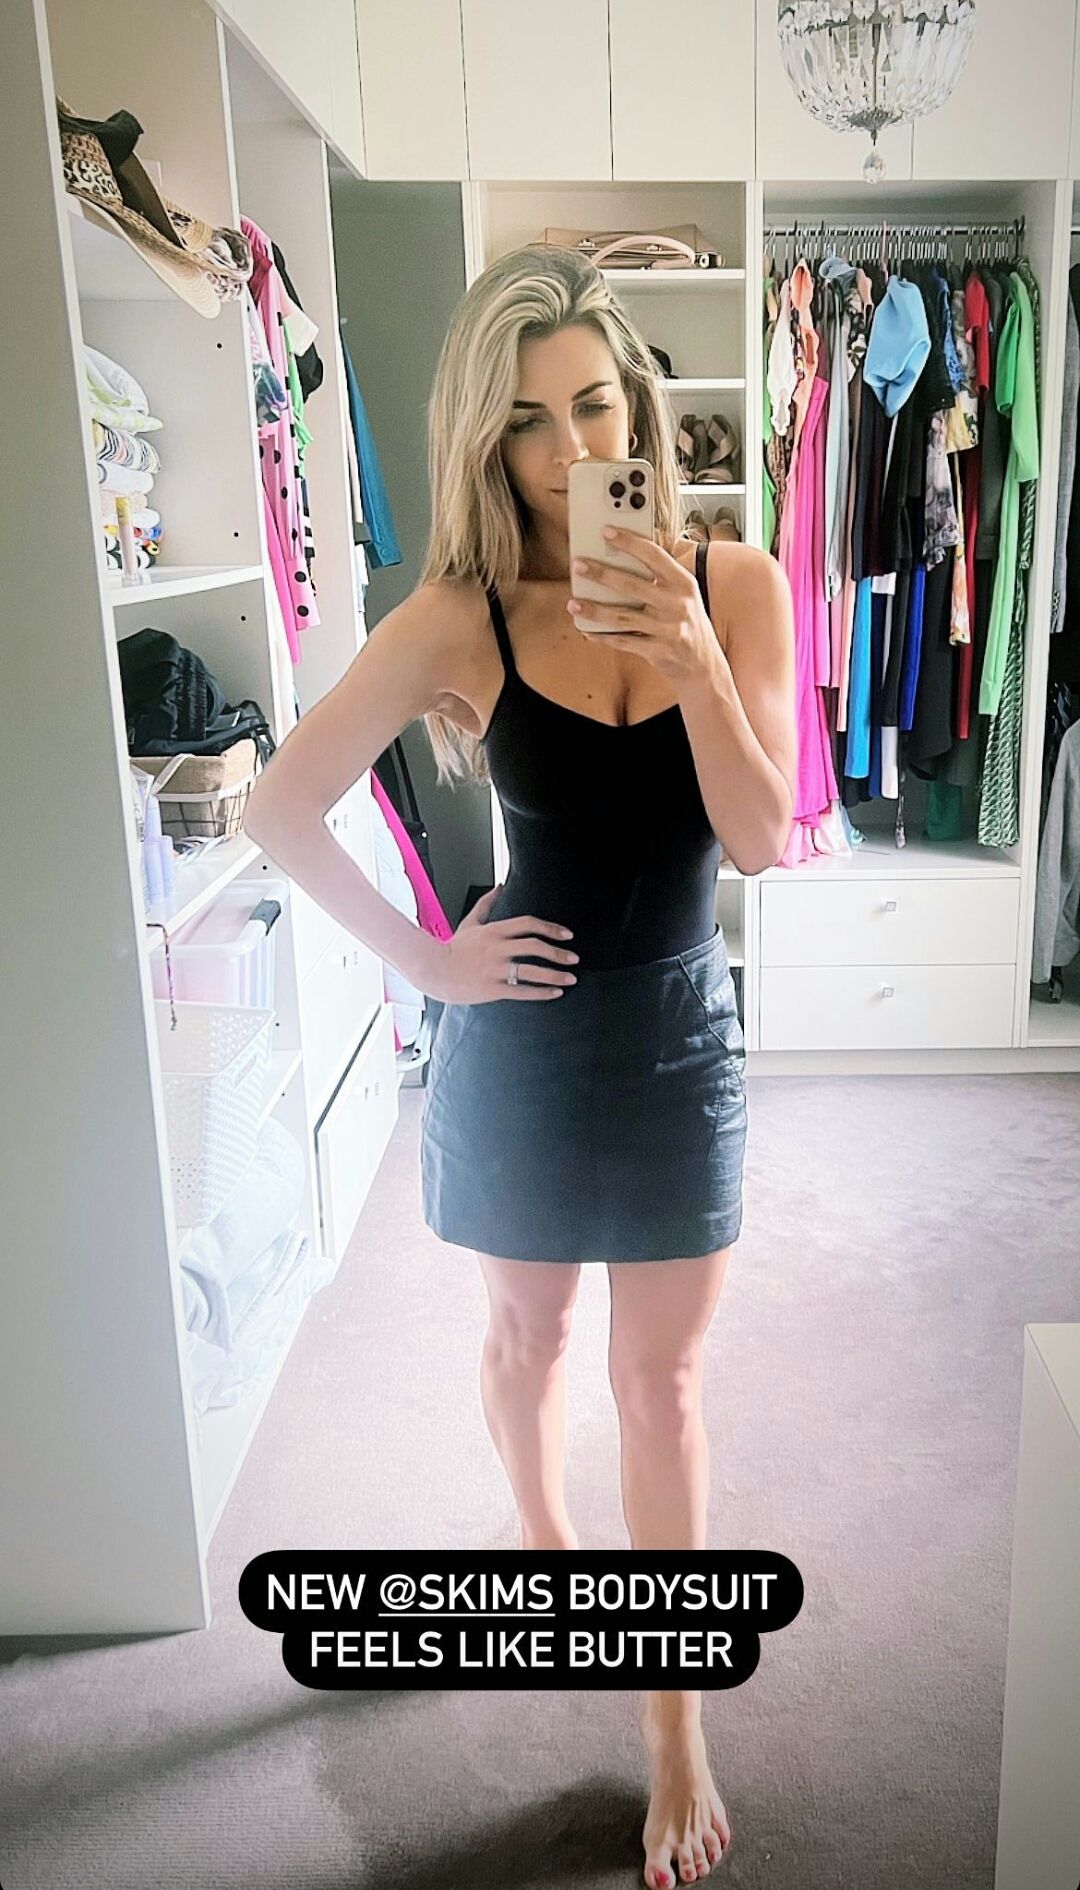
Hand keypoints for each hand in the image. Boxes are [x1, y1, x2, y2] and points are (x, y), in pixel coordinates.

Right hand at [425, 884, 578, 1003]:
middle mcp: (496, 949)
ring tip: (571, 978)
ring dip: (554, 975)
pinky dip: (541, 993)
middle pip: (534, 947)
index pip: (528, 924)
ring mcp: (494, 970)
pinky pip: (521, 992)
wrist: (434, 971)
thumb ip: (487, 903)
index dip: (551, 928)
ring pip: (531, 971)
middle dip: (558, 953)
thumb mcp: (470, 922)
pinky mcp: (491, 989)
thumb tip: (500, 885)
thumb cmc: (454, 947)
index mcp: (493, 930)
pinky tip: (555, 993)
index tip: (567, 935)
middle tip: (574, 958)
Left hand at [567, 528, 718, 687]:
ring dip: (594, 610)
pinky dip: (603, 636)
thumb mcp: (683, 594)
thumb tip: (622, 555)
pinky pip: (624, 642)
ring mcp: (668, 629)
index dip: (629, 542)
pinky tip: (587, 630)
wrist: (705, 664)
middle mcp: (677, 604)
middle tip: (578, 565)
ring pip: (623, 617)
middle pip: (632, 585)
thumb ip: (660, 576)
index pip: (654, 556)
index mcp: (683, 583)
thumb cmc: (686, 621)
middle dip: (602, 574)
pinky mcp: (658, 651)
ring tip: (573, 603)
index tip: (606, 532)